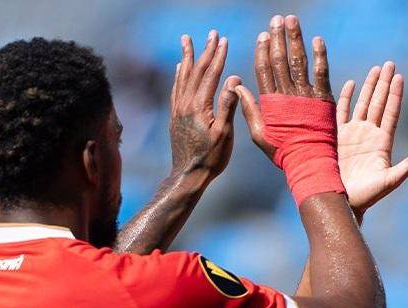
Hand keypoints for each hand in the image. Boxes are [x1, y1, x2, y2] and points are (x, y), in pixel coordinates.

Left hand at [169, 30, 239, 181]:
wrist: (188, 175)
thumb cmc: (210, 158)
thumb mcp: (224, 134)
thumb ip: (228, 105)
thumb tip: (232, 79)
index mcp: (199, 106)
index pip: (210, 74)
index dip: (218, 56)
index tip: (223, 40)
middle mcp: (185, 104)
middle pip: (195, 71)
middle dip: (204, 51)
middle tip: (211, 33)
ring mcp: (178, 109)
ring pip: (182, 76)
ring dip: (187, 57)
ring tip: (187, 40)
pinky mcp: (175, 116)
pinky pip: (176, 88)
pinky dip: (179, 74)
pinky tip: (179, 68)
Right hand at [236, 14, 331, 161]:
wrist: (310, 163)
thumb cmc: (283, 152)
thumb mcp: (260, 135)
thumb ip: (250, 110)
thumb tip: (237, 87)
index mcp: (270, 103)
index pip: (264, 70)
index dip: (263, 51)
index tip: (263, 35)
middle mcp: (287, 95)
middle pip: (280, 61)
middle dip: (277, 38)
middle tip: (276, 19)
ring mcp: (306, 96)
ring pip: (299, 61)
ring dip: (295, 39)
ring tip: (292, 20)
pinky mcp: (323, 99)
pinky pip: (321, 73)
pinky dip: (320, 55)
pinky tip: (317, 40)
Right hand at [336, 62, 407, 219]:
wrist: (344, 202)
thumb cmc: (368, 196)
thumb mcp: (392, 180)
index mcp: (382, 142)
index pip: (391, 113)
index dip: (395, 95)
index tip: (400, 77)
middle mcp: (369, 135)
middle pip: (379, 103)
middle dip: (384, 83)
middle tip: (389, 63)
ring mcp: (353, 135)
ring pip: (363, 104)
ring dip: (369, 86)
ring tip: (376, 69)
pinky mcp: (337, 138)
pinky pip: (342, 113)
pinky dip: (346, 98)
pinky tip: (351, 84)